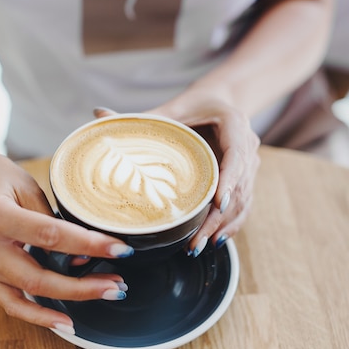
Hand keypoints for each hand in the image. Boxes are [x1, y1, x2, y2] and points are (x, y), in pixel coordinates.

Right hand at [0, 148, 132, 333]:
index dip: (88, 245)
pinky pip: (10, 302)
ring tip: (104, 293)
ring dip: (69, 299)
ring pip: (27, 294)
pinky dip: (38, 315)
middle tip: (116, 286)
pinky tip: (64, 321)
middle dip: (83, 286)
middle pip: (39, 277)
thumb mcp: (29, 187)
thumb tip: (84, 254)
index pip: (50, 236)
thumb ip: (52, 221)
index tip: (119, 249)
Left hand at [147, 93, 259, 255]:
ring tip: (199, 246)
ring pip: (242, 201)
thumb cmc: (192, 106)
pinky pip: (244, 205)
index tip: (218, 204)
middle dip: (218, 217)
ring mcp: (250, 163)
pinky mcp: (247, 179)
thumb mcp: (169, 110)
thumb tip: (98, 114)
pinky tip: (215, 241)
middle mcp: (247, 144)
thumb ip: (140, 117)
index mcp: (234, 123)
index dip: (229, 181)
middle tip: (196, 241)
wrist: (218, 103)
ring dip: (223, 226)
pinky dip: (231, 225)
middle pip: (239, 186)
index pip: (236, 156)